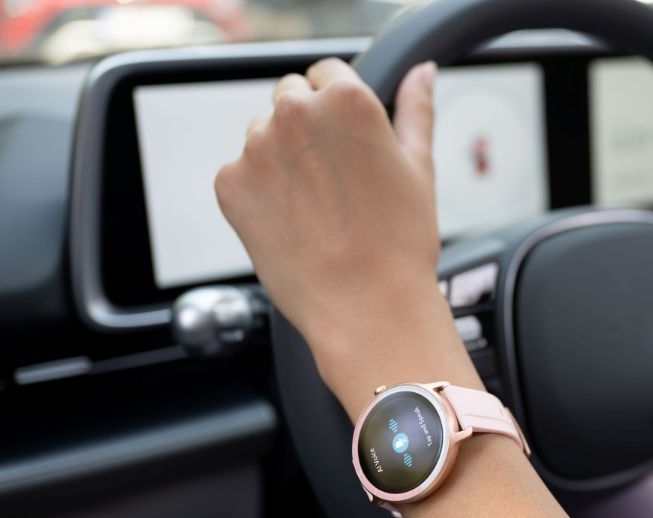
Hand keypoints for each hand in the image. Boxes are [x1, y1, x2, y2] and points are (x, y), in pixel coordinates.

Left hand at [214, 58, 441, 365]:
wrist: (367, 309)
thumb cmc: (401, 244)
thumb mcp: (419, 168)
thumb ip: (416, 109)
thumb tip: (422, 73)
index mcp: (346, 99)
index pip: (328, 73)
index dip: (343, 110)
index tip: (353, 146)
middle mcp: (294, 113)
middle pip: (291, 98)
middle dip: (310, 129)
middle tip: (338, 181)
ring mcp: (256, 149)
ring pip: (264, 135)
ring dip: (284, 159)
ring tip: (319, 208)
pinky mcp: (230, 184)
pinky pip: (242, 173)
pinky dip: (262, 194)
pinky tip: (295, 224)